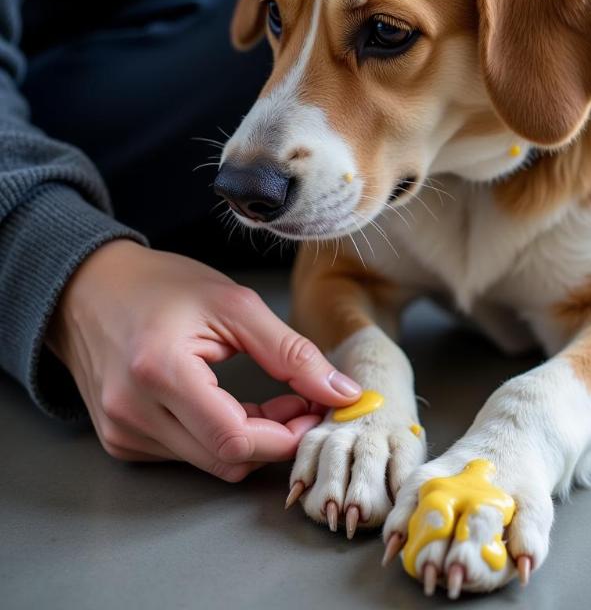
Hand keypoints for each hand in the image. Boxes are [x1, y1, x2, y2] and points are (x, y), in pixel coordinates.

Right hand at [47, 240, 361, 480]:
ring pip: (210, 462)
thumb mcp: (236, 305)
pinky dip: (221, 437)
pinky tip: (231, 405)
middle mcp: (132, 413)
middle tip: (302, 401)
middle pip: (226, 460)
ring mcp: (122, 432)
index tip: (317, 409)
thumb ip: (292, 353)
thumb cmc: (161, 286)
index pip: (237, 439)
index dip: (288, 434)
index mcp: (160, 372)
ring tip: (271, 398)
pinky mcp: (120, 440)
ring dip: (252, 439)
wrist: (89, 288)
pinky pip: (187, 455)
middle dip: (277, 437)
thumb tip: (342, 393)